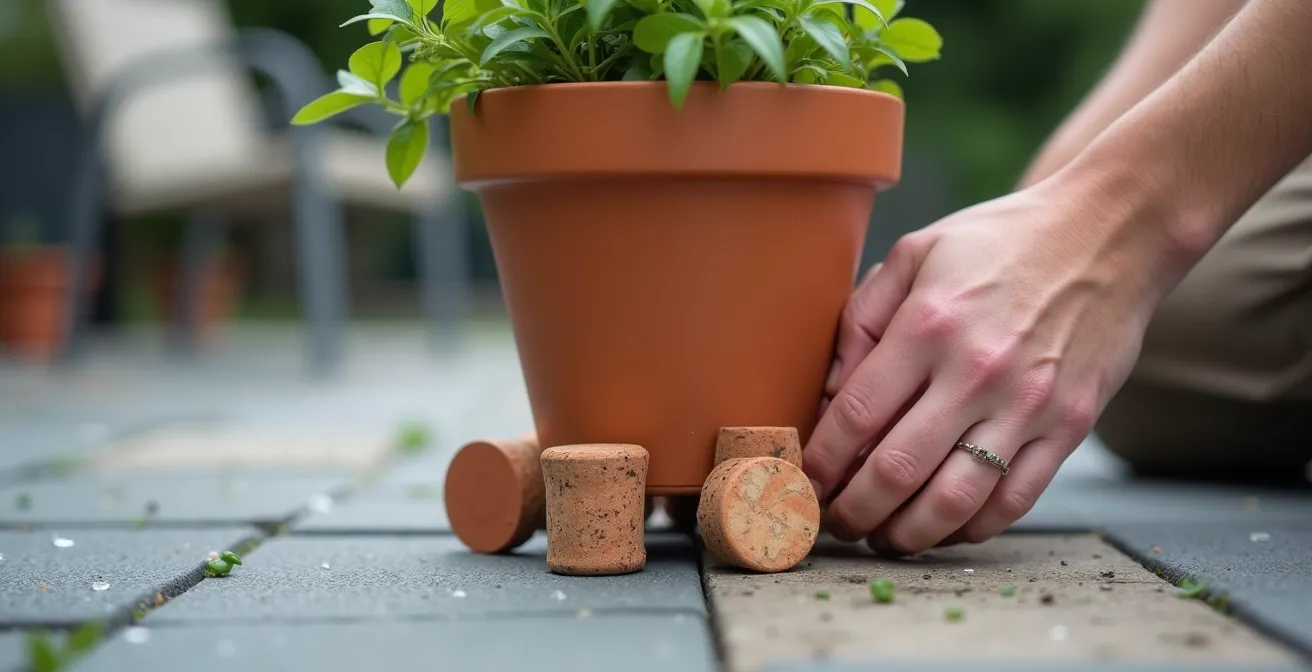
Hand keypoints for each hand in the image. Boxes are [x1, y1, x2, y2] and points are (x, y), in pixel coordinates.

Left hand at [803, 181, 1171, 554]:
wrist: (1110, 232)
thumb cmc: (1001, 243)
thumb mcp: (916, 254)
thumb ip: (862, 319)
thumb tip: (826, 390)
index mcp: (930, 324)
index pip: (856, 414)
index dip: (821, 460)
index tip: (805, 478)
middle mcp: (978, 370)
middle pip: (897, 470)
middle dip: (853, 509)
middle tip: (835, 521)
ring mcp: (1028, 404)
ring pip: (954, 500)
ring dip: (907, 533)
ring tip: (883, 537)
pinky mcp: (1070, 426)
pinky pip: (1015, 500)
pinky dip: (972, 528)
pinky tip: (945, 528)